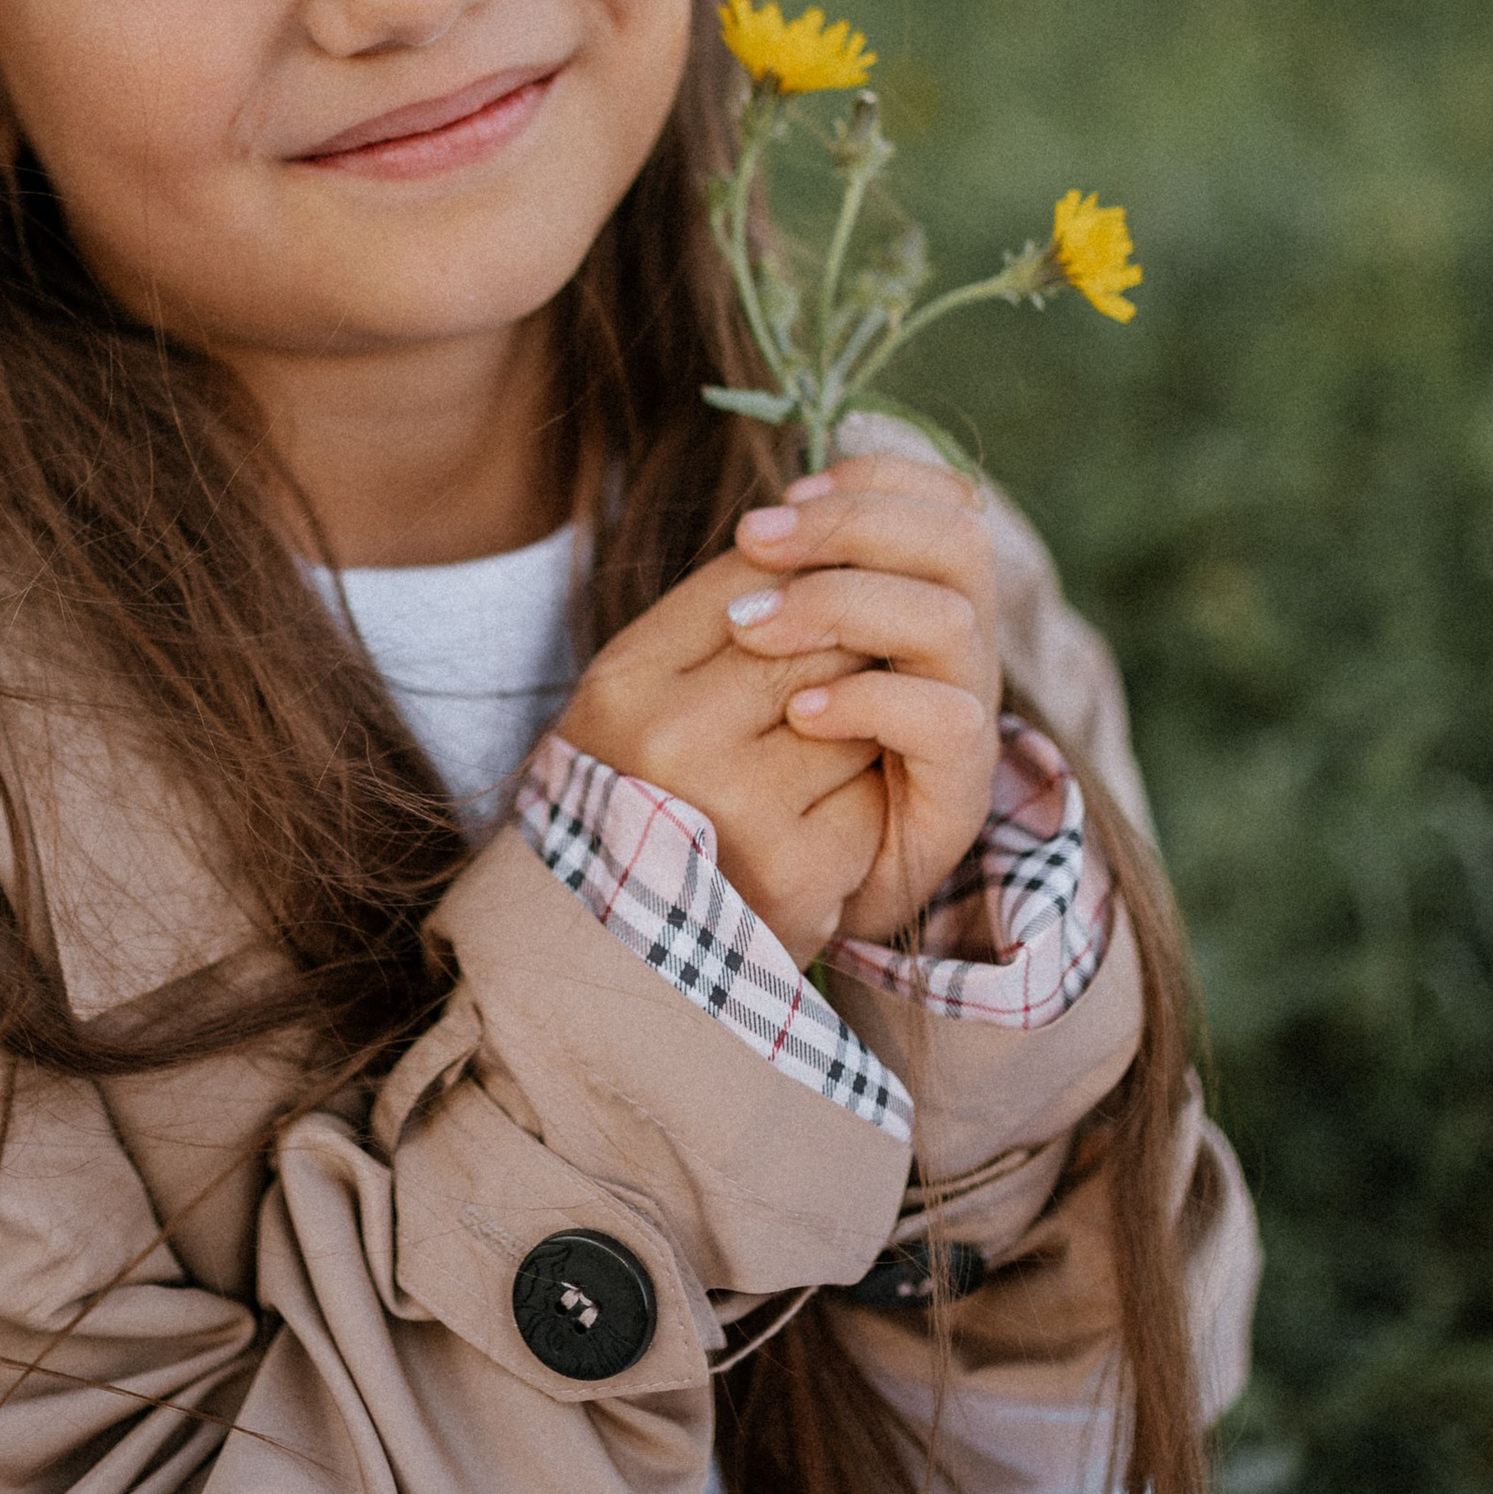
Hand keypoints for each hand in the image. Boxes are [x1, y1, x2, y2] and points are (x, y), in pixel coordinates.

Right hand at [557, 548, 889, 966]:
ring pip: (859, 706)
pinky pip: (872, 793)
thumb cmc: (641, 804)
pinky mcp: (796, 871)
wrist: (620, 958)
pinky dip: (865, 805)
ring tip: (811, 768)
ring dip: (860, 729)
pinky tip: (822, 830)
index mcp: (623, 681)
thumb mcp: (641, 700)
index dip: (804, 580)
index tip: (817, 603)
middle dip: (844, 651)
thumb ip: (713, 621)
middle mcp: (669, 738)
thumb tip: (816, 535)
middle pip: (818, 634)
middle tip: (832, 687)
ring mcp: (734, 806)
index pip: (751, 574)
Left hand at [722, 454, 1001, 943]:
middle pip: (958, 539)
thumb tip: (760, 525)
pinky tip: (801, 713)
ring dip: (847, 603)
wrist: (745, 896)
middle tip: (757, 540)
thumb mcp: (737, 657)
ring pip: (949, 619)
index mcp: (915, 591)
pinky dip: (870, 702)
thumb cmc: (727, 761)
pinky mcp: (958, 793)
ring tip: (756, 626)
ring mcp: (962, 714)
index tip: (774, 505)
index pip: (934, 497)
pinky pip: (947, 721)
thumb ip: (767, 584)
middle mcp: (952, 645)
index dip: (865, 483)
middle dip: (851, 525)